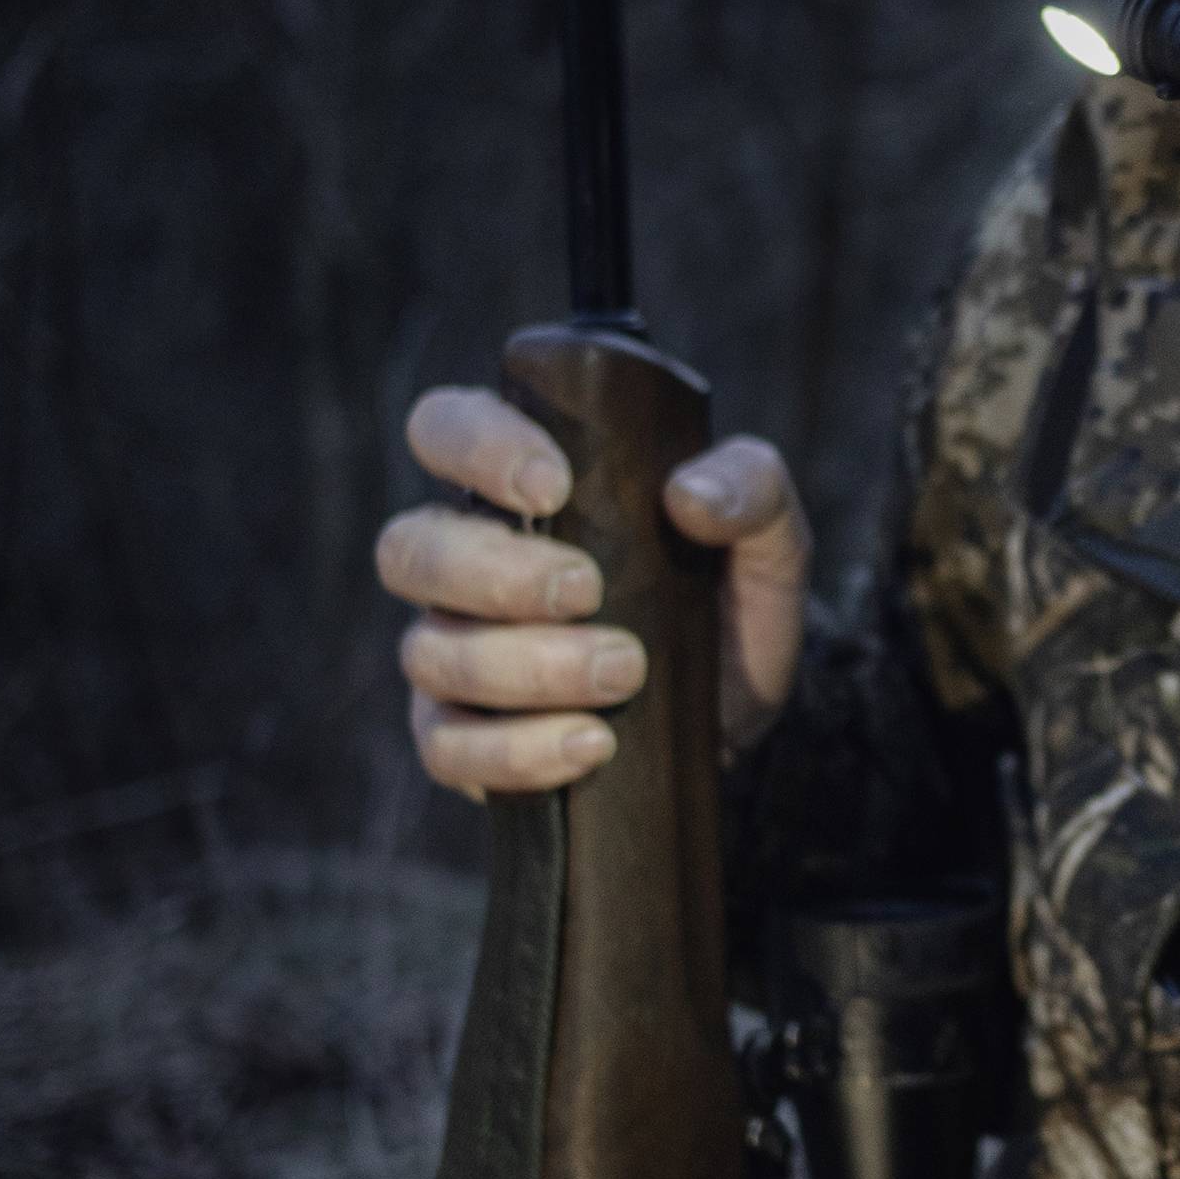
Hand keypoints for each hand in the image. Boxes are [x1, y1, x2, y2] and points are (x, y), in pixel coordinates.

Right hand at [375, 385, 811, 797]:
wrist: (736, 716)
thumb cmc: (729, 601)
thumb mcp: (767, 538)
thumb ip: (752, 490)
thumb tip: (691, 493)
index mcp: (515, 485)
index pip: (445, 428)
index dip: (478, 446)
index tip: (554, 485)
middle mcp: (463, 563)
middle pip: (412, 550)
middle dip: (499, 573)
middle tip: (590, 591)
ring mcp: (452, 652)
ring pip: (431, 652)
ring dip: (526, 666)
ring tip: (623, 672)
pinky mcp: (462, 740)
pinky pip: (448, 749)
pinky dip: (517, 750)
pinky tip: (591, 742)